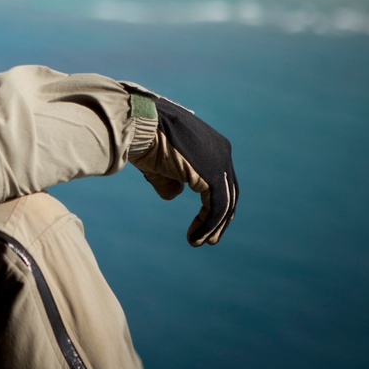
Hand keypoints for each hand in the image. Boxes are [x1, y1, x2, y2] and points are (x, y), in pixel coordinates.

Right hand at [131, 95, 237, 245]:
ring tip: (202, 243)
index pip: (221, 177)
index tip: (209, 220)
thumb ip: (170, 180)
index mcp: (211, 143)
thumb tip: (174, 195)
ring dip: (213, 226)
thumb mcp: (159, 163)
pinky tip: (195, 238)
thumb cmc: (144, 139)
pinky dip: (207, 225)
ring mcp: (220, 162)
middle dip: (220, 217)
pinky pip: (216, 207)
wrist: (140, 125)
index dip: (216, 200)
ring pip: (224, 202)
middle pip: (229, 190)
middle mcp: (221, 150)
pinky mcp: (213, 175)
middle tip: (211, 237)